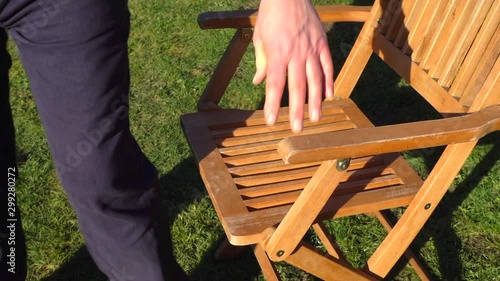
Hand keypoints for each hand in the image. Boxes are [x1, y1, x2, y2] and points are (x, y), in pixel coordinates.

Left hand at [253, 0, 333, 132]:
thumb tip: (259, 82)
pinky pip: (327, 66)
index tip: (271, 121)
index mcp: (278, 53)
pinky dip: (328, 81)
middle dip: (297, 110)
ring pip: (315, 80)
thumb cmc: (270, 15)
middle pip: (297, 87)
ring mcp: (312, 49)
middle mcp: (296, 54)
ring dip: (316, 101)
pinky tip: (328, 96)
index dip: (273, 105)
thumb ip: (262, 62)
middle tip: (297, 129)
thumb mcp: (259, 38)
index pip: (275, 85)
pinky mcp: (322, 43)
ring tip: (315, 119)